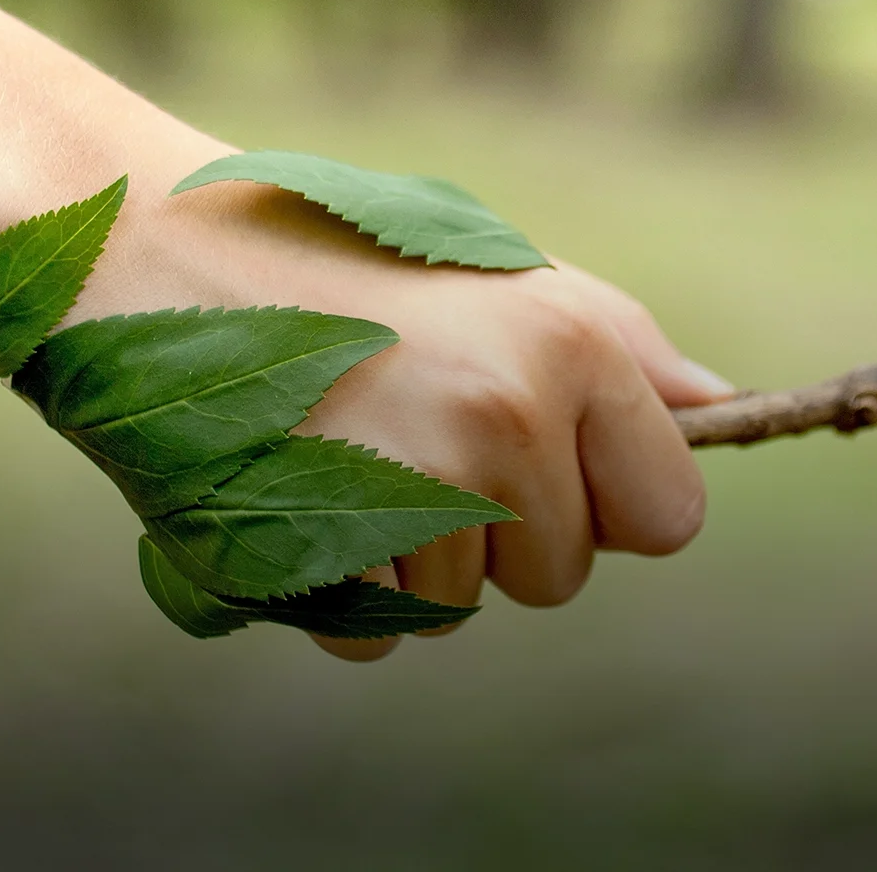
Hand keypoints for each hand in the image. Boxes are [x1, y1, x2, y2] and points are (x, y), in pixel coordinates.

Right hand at [74, 166, 732, 659]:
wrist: (154, 242)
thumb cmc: (338, 249)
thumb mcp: (495, 270)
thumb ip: (614, 348)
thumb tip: (722, 409)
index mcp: (572, 343)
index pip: (671, 513)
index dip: (611, 501)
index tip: (551, 463)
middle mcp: (509, 414)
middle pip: (562, 573)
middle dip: (505, 531)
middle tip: (419, 433)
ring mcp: (416, 485)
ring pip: (465, 605)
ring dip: (416, 553)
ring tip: (349, 442)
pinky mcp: (324, 547)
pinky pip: (379, 634)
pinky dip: (344, 589)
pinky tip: (303, 488)